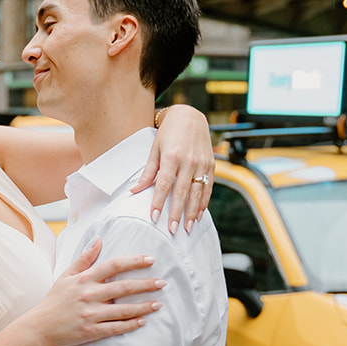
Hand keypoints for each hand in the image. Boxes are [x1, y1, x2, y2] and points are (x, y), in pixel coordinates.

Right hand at [24, 239, 162, 345]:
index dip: (134, 261)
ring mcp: (90, 314)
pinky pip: (115, 328)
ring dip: (143, 307)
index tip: (150, 260)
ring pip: (123, 310)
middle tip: (163, 283)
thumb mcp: (66, 275)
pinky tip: (143, 321)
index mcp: (84, 279)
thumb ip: (84, 258)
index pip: (114, 265)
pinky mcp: (90, 331)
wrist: (39, 328)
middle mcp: (89, 295)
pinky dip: (130, 325)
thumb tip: (99, 239)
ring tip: (158, 304)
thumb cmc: (54, 300)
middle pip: (123, 287)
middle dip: (145, 284)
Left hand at [133, 106, 213, 231]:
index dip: (159, 202)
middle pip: (182, 192)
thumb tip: (135, 190)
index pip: (164, 184)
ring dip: (192, 212)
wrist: (190, 116)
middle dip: (177, 212)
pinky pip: (208, 187)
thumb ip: (148, 171)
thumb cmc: (169, 133)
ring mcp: (202, 163)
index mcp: (172, 156)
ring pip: (197, 192)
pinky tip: (198, 214)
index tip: (154, 217)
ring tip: (187, 228)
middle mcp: (189, 161)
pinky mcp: (211, 165)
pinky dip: (204, 202)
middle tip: (172, 229)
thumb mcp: (155, 148)